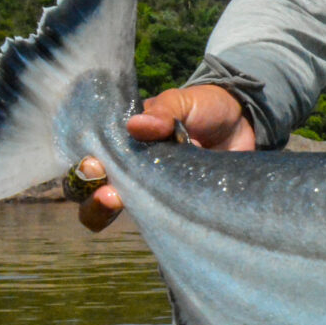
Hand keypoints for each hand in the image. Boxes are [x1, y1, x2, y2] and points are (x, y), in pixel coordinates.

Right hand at [75, 85, 254, 231]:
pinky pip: (155, 223)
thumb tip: (136, 125)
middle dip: (92, 200)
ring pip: (113, 213)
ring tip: (118, 204)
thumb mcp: (184, 101)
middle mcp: (128, 169)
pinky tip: (159, 218)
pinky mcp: (174, 207)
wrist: (242, 124)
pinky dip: (152, 223)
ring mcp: (149, 191)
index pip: (87, 161)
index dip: (83, 168)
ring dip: (108, 214)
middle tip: (109, 195)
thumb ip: (164, 111)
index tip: (94, 166)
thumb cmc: (203, 108)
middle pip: (91, 194)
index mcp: (122, 141)